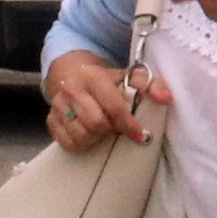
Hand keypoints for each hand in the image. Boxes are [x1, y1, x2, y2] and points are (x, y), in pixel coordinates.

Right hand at [43, 48, 163, 152]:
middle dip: (110, 130)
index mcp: (93, 77)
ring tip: (103, 131)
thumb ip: (151, 85)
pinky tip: (89, 135)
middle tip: (117, 128)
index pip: (112, 106)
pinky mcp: (50, 120)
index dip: (128, 124)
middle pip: (95, 124)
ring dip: (96, 139)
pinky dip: (81, 144)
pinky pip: (67, 143)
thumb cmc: (107, 81)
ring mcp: (58, 105)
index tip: (140, 135)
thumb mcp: (129, 76)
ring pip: (81, 136)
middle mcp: (72, 89)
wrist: (72, 73)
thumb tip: (166, 98)